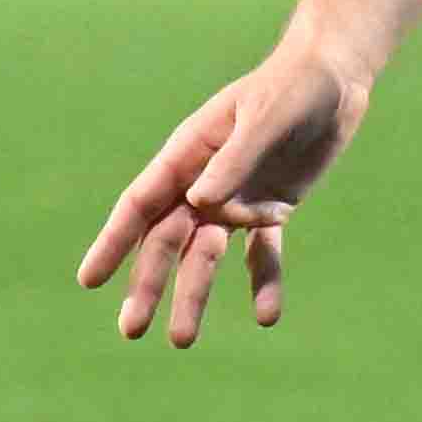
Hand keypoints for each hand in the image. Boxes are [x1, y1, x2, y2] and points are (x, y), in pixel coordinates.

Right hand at [81, 42, 363, 346]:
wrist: (332, 80)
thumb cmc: (292, 89)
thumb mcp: (264, 119)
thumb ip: (235, 161)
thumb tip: (201, 205)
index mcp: (186, 156)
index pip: (140, 205)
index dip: (113, 242)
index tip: (89, 279)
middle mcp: (201, 185)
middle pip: (166, 242)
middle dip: (148, 285)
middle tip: (131, 330)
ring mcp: (233, 202)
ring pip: (206, 257)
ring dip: (193, 296)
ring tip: (181, 341)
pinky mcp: (269, 211)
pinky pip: (262, 255)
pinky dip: (263, 283)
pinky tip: (267, 317)